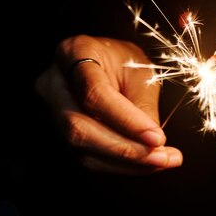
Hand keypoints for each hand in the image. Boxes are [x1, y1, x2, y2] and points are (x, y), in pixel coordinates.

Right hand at [35, 35, 182, 174]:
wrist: (105, 60)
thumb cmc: (123, 60)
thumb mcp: (139, 72)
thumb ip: (142, 106)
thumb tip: (152, 145)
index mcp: (74, 52)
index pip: (93, 93)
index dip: (125, 120)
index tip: (156, 138)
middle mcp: (53, 83)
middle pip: (79, 128)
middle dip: (125, 149)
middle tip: (163, 157)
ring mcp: (52, 110)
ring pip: (82, 150)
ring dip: (127, 162)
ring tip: (163, 160)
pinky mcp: (61, 133)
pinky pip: (89, 156)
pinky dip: (122, 164)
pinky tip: (148, 162)